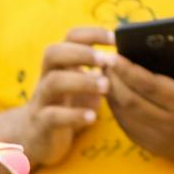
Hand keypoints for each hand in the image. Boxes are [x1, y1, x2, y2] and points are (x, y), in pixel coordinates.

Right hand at [15, 27, 116, 167]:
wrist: (38, 139)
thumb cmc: (69, 107)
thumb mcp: (85, 86)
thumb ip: (102, 73)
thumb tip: (134, 61)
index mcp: (61, 64)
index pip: (70, 37)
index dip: (92, 33)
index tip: (115, 38)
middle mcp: (47, 77)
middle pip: (53, 53)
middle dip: (81, 53)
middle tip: (105, 60)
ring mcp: (42, 100)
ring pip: (53, 82)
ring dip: (81, 81)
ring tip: (105, 87)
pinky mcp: (41, 124)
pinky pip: (53, 116)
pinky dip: (73, 115)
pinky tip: (92, 118)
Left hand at [101, 21, 173, 161]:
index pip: (148, 85)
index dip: (127, 70)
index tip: (112, 57)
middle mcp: (170, 123)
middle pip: (130, 100)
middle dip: (112, 80)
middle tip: (101, 63)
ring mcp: (159, 137)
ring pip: (124, 114)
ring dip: (110, 93)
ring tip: (103, 75)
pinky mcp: (151, 146)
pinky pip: (126, 126)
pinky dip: (116, 109)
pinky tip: (111, 93)